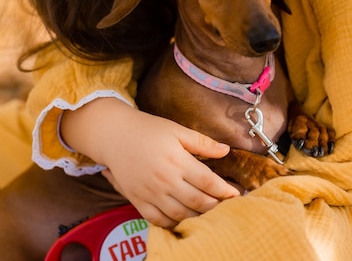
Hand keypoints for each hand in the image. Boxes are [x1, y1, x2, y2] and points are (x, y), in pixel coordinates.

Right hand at [61, 98, 239, 226]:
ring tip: (208, 209)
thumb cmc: (148, 129)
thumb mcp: (176, 129)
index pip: (207, 181)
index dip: (224, 190)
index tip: (236, 193)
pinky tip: (184, 216)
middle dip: (216, 205)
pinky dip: (174, 223)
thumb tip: (226, 150)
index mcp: (176, 160)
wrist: (115, 135)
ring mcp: (150, 193)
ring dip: (198, 215)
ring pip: (181, 214)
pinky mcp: (138, 201)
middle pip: (197, 201)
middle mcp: (164, 179)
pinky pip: (159, 220)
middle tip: (226, 203)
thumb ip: (202, 142)